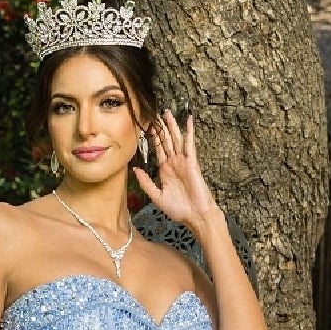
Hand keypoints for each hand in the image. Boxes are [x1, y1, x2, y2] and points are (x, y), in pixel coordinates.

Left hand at [133, 109, 218, 234]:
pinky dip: (189, 132)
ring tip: (167, 113)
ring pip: (176, 139)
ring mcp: (183, 162)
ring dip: (172, 126)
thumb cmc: (179, 210)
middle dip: (161, 127)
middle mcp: (174, 163)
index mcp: (165, 170)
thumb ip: (146, 183)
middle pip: (166, 141)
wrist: (195, 216)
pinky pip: (189, 144)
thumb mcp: (157, 196)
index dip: (153, 137)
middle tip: (155, 113)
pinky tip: (188, 120)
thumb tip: (135, 169)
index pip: (158, 149)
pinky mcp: (192, 163)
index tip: (147, 125)